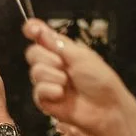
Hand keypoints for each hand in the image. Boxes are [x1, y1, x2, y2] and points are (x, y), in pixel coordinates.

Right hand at [23, 18, 131, 135]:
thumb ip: (57, 43)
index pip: (42, 37)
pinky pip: (37, 91)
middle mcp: (54, 65)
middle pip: (33, 53)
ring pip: (35, 72)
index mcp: (63, 50)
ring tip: (66, 82)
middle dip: (45, 57)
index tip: (30, 28)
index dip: (33, 30)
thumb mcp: (81, 56)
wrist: (104, 107)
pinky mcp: (46, 100)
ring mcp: (49, 82)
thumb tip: (39, 29)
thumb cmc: (99, 80)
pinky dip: (49, 90)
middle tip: (62, 64)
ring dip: (51, 75)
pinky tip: (61, 94)